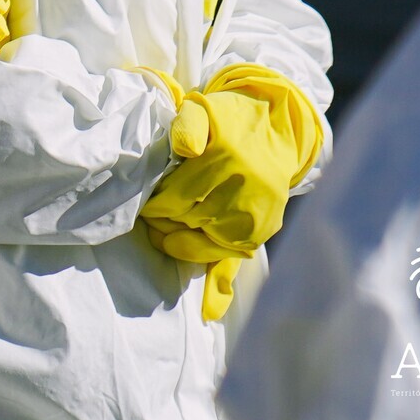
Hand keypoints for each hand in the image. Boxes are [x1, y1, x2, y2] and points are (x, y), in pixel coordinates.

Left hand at [139, 63, 322, 319]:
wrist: (275, 124)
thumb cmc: (228, 118)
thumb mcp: (203, 108)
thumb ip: (187, 125)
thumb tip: (184, 150)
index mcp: (227, 158)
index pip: (180, 196)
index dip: (157, 207)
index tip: (145, 206)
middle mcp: (248, 188)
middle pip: (195, 220)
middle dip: (166, 225)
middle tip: (151, 222)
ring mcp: (260, 211)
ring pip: (215, 244)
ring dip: (186, 247)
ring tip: (167, 239)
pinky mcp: (267, 226)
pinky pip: (242, 258)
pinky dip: (223, 284)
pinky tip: (210, 310)